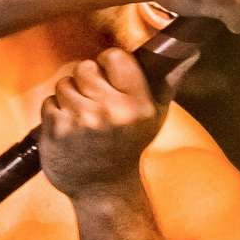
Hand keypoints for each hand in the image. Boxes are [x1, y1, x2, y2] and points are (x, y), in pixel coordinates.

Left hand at [41, 49, 170, 196]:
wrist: (103, 189)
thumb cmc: (129, 145)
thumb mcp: (155, 115)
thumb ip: (168, 79)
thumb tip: (189, 49)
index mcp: (138, 105)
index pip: (115, 57)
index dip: (108, 65)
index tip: (109, 78)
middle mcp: (111, 112)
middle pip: (85, 68)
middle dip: (86, 82)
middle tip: (95, 103)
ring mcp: (82, 121)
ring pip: (64, 84)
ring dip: (70, 97)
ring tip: (83, 118)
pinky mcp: (57, 131)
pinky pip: (49, 102)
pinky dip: (55, 113)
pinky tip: (70, 130)